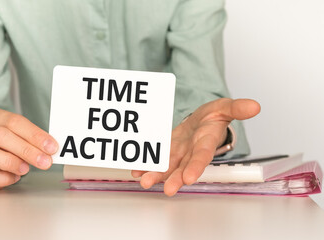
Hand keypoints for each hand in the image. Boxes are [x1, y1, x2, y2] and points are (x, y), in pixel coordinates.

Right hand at [0, 108, 57, 190]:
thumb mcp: (14, 137)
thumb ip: (29, 140)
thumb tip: (50, 148)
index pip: (13, 121)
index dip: (34, 134)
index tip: (51, 147)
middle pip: (0, 135)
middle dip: (26, 149)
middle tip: (44, 161)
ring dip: (10, 161)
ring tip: (25, 169)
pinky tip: (12, 178)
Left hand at [131, 98, 260, 195]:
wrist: (200, 121)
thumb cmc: (212, 117)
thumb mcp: (224, 107)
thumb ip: (236, 108)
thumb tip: (255, 106)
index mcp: (206, 142)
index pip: (203, 156)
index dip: (196, 167)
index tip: (189, 178)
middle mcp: (191, 152)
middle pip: (184, 167)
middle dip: (175, 179)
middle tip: (167, 189)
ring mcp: (178, 153)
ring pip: (167, 167)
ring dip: (157, 175)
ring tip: (145, 182)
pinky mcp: (167, 151)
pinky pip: (156, 160)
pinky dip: (146, 166)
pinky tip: (136, 171)